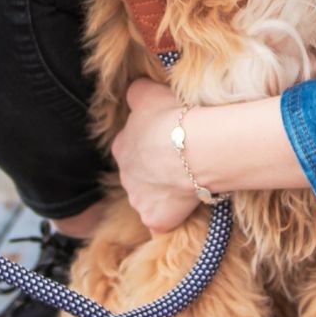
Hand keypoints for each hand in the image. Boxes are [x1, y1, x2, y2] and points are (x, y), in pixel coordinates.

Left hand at [110, 80, 200, 233]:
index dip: (152, 143)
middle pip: (139, 175)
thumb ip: (137, 93)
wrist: (193, 147)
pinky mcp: (156, 220)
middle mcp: (125, 175)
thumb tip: (135, 93)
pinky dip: (170, 221)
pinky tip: (184, 214)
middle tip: (182, 161)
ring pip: (149, 199)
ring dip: (164, 194)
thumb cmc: (173, 115)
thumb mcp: (149, 91)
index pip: (132, 146)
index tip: (170, 140)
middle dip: (155, 171)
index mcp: (122, 145)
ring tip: (190, 183)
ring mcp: (139, 200)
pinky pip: (162, 225)